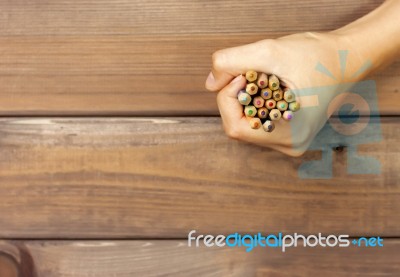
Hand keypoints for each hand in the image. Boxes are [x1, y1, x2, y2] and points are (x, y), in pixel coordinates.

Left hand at [205, 32, 362, 155]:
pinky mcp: (289, 132)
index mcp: (289, 136)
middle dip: (237, 97)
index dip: (229, 98)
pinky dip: (254, 102)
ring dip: (245, 99)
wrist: (347, 59)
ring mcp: (290, 140)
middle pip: (239, 126)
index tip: (241, 74)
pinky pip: (258, 121)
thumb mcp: (271, 51)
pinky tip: (268, 88)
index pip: (235, 127)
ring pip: (247, 123)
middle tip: (251, 73)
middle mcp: (289, 145)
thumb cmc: (318, 55)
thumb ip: (232, 62)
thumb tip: (210, 83)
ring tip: (263, 79)